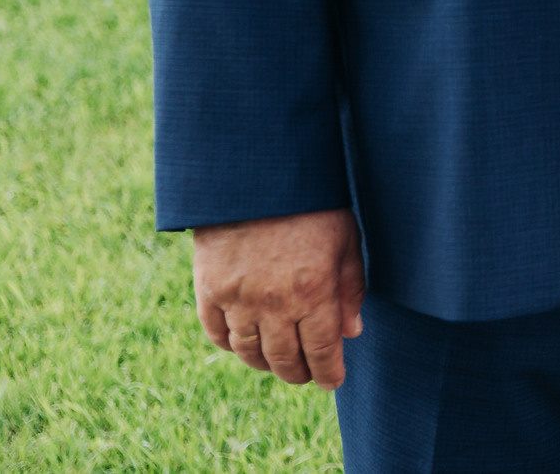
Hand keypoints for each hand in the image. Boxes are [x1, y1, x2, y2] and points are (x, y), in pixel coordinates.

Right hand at [191, 208, 364, 388]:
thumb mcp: (345, 239)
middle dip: (300, 373)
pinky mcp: (208, 290)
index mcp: (313, 291)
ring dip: (267, 365)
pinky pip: (218, 334)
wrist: (256, 177)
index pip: (321, 351)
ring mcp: (237, 299)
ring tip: (280, 364)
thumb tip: (350, 333)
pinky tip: (246, 346)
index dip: (328, 372)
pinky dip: (232, 347)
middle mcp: (273, 303)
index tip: (333, 381)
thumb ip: (350, 288)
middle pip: (285, 360)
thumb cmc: (312, 204)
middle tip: (308, 375)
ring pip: (250, 353)